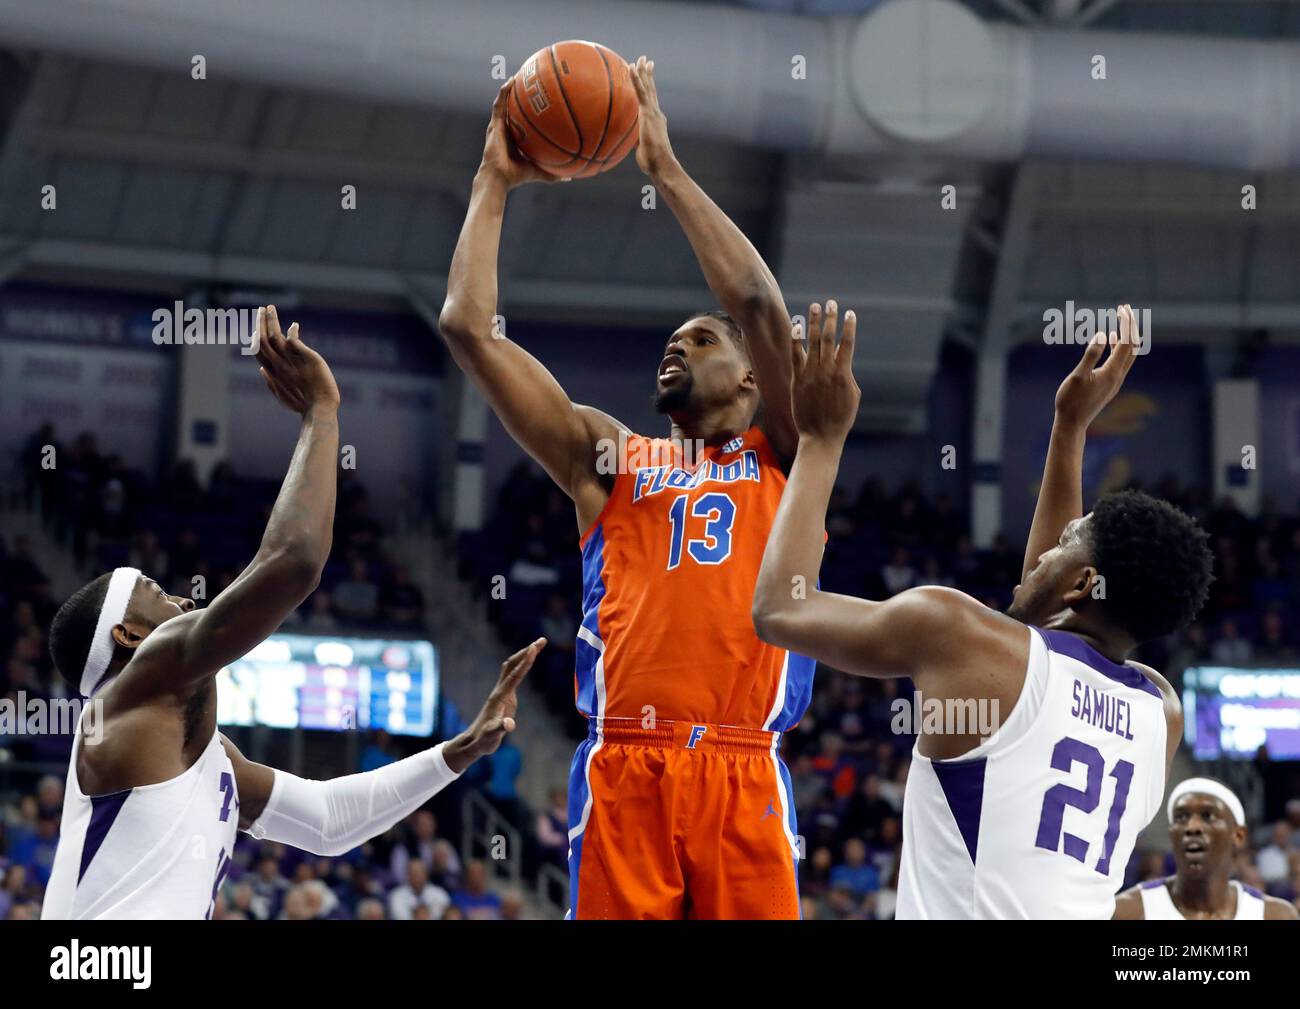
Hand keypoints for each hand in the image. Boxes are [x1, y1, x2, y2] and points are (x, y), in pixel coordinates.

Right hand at [253, 306, 339, 415]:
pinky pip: (294, 341)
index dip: (255, 338)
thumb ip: (271, 382)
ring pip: (275, 336)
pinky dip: (292, 332)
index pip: (258, 351)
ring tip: (270, 308)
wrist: (320, 409)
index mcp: (273, 372)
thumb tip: (262, 369)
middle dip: (260, 322)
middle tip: (262, 309)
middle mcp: (279, 364)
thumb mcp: (282, 395)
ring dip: (271, 320)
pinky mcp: (306, 358)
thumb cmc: (303, 405)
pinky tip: (295, 326)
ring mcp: (291, 361)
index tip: (255, 328)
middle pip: (262, 339)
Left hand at [443, 638, 544, 772]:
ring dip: (524, 655)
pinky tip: (529, 661)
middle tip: (542, 640)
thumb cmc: (484, 739)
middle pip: (513, 665)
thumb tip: (510, 725)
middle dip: (527, 651)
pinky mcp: (505, 696)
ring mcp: (502, 692)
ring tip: (538, 645)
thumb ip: (501, 729)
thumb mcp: (493, 736)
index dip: (525, 662)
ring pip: (512, 667)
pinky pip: (514, 675)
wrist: (475, 741)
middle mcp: (500, 690)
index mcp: (500, 697)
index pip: (514, 675)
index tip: (534, 648)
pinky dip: (522, 665)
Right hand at [478, 80, 555, 188]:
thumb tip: (571, 178)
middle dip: (521, 96)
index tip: (543, 101)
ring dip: (511, 89)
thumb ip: (555, 173)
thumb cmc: (517, 176)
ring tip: (519, 75)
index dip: (531, 112)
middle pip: (515, 109)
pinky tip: (510, 82)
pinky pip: (499, 105)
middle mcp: (508, 130)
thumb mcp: (541, 172)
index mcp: (517, 138)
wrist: (500, 177)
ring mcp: (500, 126)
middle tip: (532, 83)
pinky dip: (503, 93)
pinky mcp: (494, 124)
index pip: (525, 121)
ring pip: (505, 103)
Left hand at [629, 56, 675, 179]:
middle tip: (647, 61)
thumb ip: (635, 143)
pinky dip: (636, 79)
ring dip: (643, 72)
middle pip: (652, 89)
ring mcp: (653, 112)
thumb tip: (627, 144)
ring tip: (641, 59)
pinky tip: (631, 67)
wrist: (661, 164)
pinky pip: (640, 92)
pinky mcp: (648, 113)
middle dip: (648, 74)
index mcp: (656, 121)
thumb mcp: (641, 150)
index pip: (651, 101)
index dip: (649, 88)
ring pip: (648, 87)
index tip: (647, 78)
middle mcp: (656, 113)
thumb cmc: (652, 163)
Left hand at [791, 301, 859, 445]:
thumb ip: (847, 376)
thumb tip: (843, 363)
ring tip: (814, 307)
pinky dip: (796, 340)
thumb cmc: (840, 419)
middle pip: (829, 338)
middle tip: (831, 303)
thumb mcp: (852, 396)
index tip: (851, 314)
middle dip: (831, 318)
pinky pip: (795, 356)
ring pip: (812, 343)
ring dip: (813, 323)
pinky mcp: (797, 380)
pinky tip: (796, 326)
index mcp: (843, 374)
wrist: (820, 437)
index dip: (849, 327)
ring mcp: (810, 374)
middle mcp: (826, 371)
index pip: (847, 344)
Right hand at [1053, 303, 1139, 430]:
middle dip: (1130, 326)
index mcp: (1113, 372)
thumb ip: (1090, 355)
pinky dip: (1118, 347)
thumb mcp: (1077, 376)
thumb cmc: (1071, 401)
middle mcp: (1118, 376)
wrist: (1072, 424)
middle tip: (1125, 308)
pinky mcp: (1109, 384)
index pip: (1126, 342)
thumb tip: (1101, 335)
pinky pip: (1120, 361)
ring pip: (1128, 354)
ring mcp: (1115, 381)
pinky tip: (1109, 340)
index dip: (1126, 324)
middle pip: (1133, 346)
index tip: (1122, 308)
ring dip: (1126, 336)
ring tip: (1120, 320)